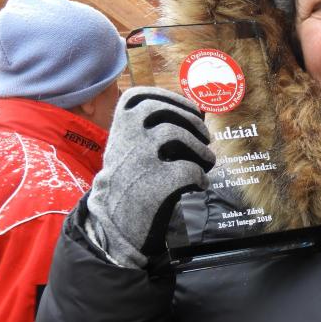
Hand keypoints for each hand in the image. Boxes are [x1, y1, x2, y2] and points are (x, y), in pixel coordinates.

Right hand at [86, 87, 215, 267]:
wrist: (113, 225)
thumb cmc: (129, 180)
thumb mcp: (129, 149)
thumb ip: (150, 128)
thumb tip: (194, 109)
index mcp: (118, 128)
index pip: (141, 96)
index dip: (173, 99)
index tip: (193, 111)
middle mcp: (126, 139)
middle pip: (164, 112)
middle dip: (192, 121)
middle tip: (205, 137)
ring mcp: (139, 160)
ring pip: (176, 135)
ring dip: (200, 148)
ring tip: (208, 161)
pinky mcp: (155, 185)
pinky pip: (189, 170)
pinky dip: (200, 176)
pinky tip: (199, 184)